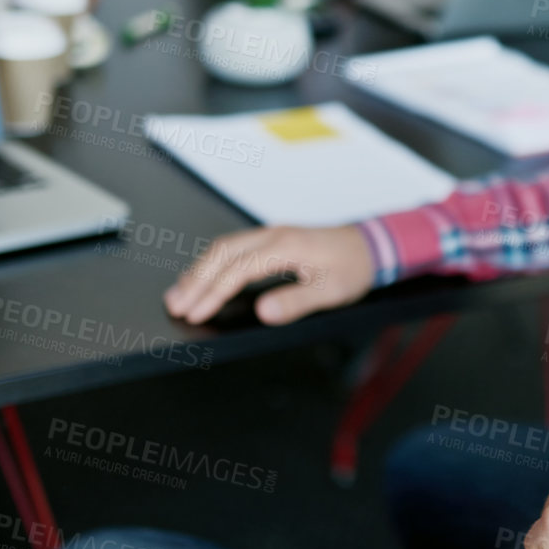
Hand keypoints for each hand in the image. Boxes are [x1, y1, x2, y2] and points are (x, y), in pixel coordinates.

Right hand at [164, 225, 375, 324]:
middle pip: (222, 253)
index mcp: (286, 246)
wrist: (372, 244)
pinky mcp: (272, 239)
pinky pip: (234, 247)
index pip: (238, 270)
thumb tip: (263, 311)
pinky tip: (203, 278)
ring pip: (224, 247)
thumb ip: (296, 301)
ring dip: (199, 270)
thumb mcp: (332, 291)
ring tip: (179, 295)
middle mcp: (273, 235)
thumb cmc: (354, 267)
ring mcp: (271, 234)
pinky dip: (212, 263)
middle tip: (175, 305)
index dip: (213, 293)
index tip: (195, 314)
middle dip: (195, 280)